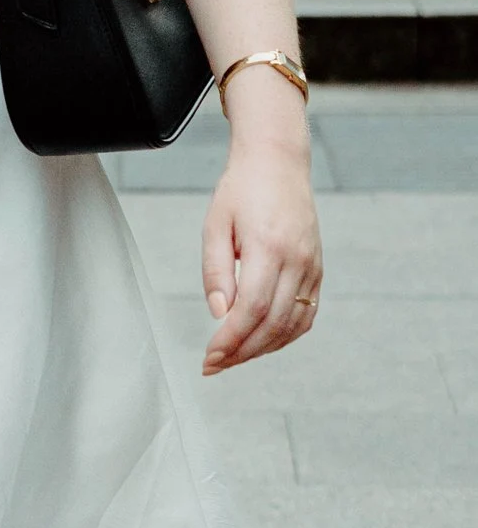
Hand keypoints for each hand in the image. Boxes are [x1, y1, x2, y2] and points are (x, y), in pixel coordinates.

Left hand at [198, 120, 320, 372]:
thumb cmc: (241, 190)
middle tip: (215, 365)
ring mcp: (312, 266)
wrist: (278, 162)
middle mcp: (297, 260)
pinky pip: (307, 313)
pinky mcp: (318, 268)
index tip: (210, 357)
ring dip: (263, 348)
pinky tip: (263, 342)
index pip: (251, 309)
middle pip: (273, 324)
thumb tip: (219, 314)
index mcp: (269, 248)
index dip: (231, 340)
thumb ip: (216, 271)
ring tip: (234, 358)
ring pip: (293, 324)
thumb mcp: (215, 225)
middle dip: (242, 352)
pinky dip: (286, 335)